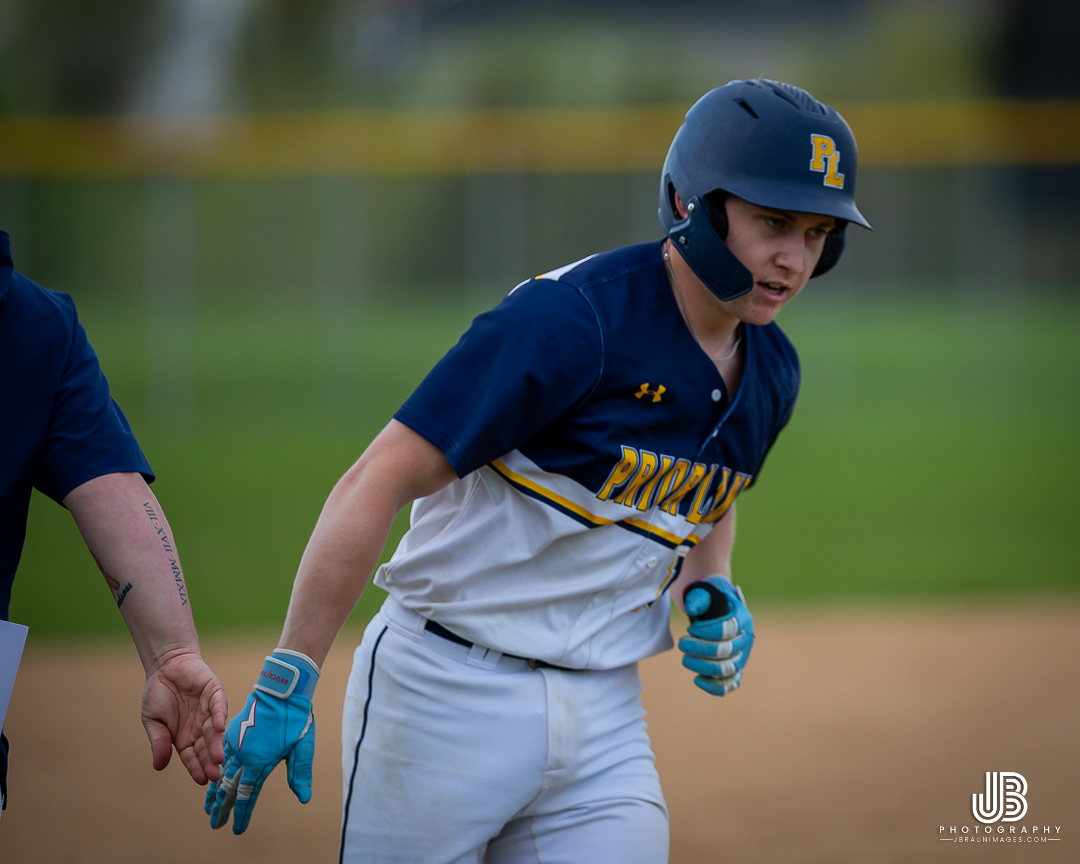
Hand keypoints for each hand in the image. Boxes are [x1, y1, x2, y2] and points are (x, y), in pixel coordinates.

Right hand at [141, 651, 227, 783]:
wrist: (166, 666)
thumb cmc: (158, 695)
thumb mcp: (153, 721)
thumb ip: (158, 741)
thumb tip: (159, 766)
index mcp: (185, 738)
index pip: (192, 757)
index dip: (197, 768)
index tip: (202, 780)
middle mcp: (200, 727)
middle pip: (206, 747)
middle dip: (210, 761)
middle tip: (214, 775)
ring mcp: (209, 710)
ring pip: (214, 731)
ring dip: (216, 743)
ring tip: (218, 758)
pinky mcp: (215, 693)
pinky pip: (218, 706)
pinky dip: (218, 716)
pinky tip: (218, 727)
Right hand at [206, 650, 318, 833]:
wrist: (281, 688)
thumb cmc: (295, 716)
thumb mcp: (303, 745)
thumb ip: (300, 772)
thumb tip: (304, 798)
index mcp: (259, 761)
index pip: (247, 795)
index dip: (242, 814)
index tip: (236, 830)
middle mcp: (243, 755)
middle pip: (229, 788)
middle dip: (221, 808)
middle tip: (214, 825)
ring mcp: (236, 743)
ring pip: (221, 772)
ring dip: (214, 791)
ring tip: (208, 807)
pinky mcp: (233, 732)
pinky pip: (221, 756)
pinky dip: (215, 770)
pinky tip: (212, 778)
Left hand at [678, 575, 753, 695]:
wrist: (717, 607)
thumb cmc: (709, 598)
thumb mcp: (705, 591)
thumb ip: (698, 598)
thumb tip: (691, 609)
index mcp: (742, 618)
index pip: (726, 629)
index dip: (705, 631)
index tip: (691, 628)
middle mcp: (746, 639)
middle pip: (725, 651)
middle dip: (698, 648)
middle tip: (682, 642)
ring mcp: (742, 656)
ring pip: (726, 670)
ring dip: (701, 666)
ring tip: (685, 658)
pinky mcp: (735, 670)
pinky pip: (729, 686)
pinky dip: (713, 687)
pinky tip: (697, 679)